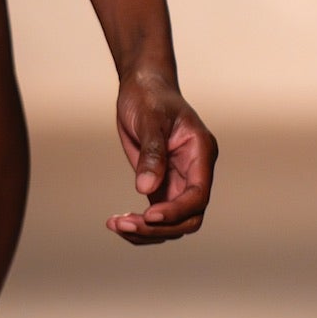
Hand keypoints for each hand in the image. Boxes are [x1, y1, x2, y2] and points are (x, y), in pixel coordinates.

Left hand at [108, 74, 216, 242]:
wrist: (142, 86)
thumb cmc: (149, 96)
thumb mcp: (150, 118)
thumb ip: (152, 153)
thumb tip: (146, 189)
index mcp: (201, 154)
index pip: (198, 195)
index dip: (176, 211)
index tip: (149, 215)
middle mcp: (194, 172)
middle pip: (189, 217)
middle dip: (159, 226)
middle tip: (125, 224)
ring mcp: (178, 181)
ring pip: (173, 223)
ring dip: (146, 231)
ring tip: (116, 224)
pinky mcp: (161, 185)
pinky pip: (155, 217)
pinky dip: (139, 225)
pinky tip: (116, 222)